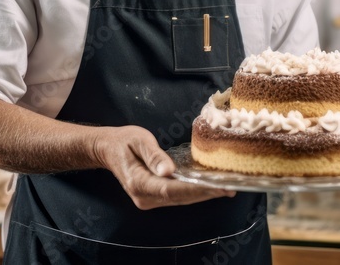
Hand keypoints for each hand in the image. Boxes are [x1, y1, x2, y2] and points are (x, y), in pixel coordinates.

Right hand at [93, 125, 233, 209]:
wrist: (108, 149)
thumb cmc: (123, 141)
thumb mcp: (138, 140)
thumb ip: (153, 155)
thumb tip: (169, 171)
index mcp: (139, 183)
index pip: (172, 189)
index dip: (196, 189)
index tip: (217, 186)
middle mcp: (145, 197)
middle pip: (180, 197)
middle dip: (206, 193)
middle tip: (231, 187)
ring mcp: (149, 200)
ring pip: (181, 199)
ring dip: (204, 194)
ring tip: (227, 188)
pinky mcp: (154, 197)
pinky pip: (177, 196)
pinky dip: (195, 192)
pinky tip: (211, 187)